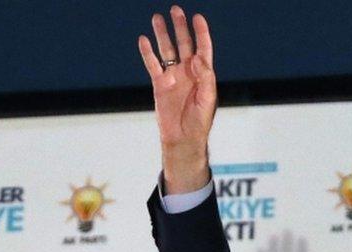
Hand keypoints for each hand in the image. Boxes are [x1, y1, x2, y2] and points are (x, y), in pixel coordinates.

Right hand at [138, 6, 215, 192]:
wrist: (183, 139)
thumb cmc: (199, 122)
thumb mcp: (207, 100)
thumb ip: (205, 78)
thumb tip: (195, 58)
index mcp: (203, 74)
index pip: (203, 48)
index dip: (201, 33)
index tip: (197, 18)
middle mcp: (188, 72)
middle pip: (184, 44)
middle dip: (180, 27)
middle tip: (175, 10)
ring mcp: (173, 77)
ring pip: (166, 50)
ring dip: (163, 34)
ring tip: (157, 18)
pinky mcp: (159, 85)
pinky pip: (152, 65)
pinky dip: (147, 53)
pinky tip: (144, 40)